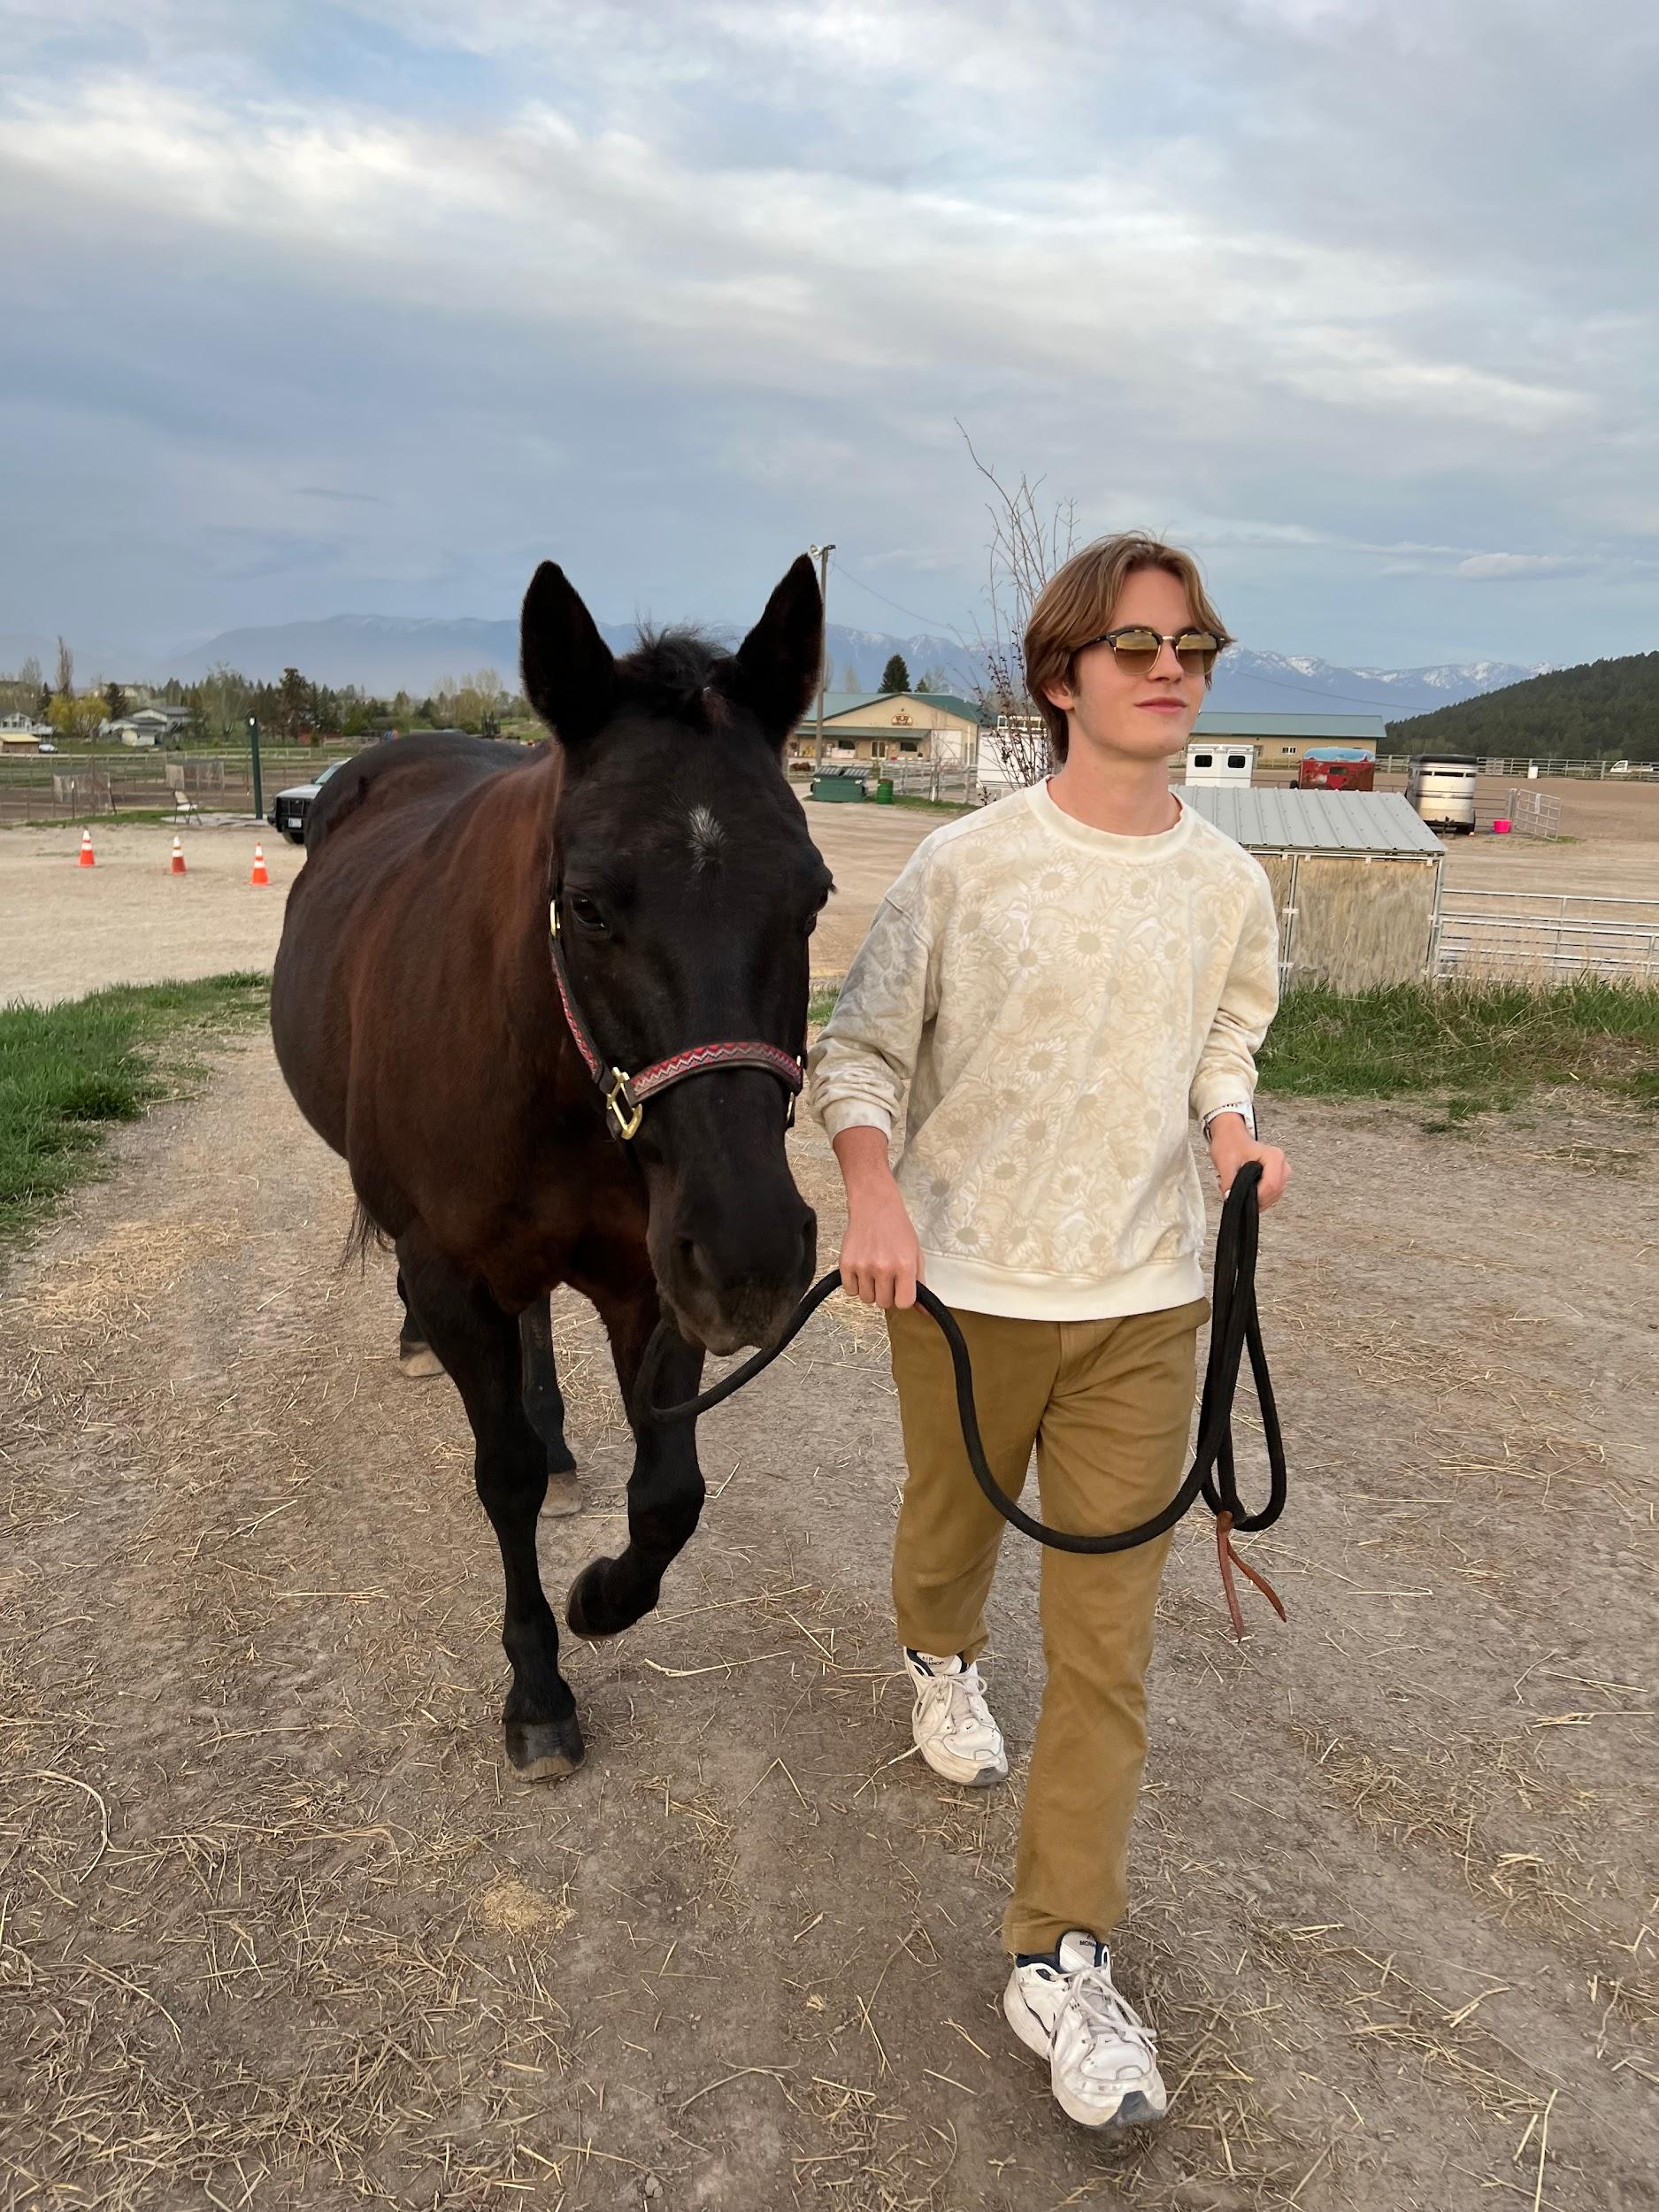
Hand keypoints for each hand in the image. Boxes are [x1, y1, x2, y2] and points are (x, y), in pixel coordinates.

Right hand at [839, 1184, 925, 1307]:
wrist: (874, 1207)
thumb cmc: (897, 1228)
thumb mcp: (915, 1254)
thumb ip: (920, 1284)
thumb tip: (924, 1311)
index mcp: (905, 1265)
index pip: (904, 1303)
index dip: (903, 1298)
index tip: (901, 1290)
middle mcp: (883, 1267)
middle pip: (884, 1303)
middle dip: (887, 1294)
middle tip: (887, 1277)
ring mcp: (863, 1266)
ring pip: (867, 1299)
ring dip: (871, 1290)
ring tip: (874, 1272)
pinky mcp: (845, 1264)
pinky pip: (850, 1291)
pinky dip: (856, 1285)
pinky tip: (862, 1271)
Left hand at [1207, 1118, 1289, 1209]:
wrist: (1231, 1138)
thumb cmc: (1231, 1144)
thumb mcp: (1225, 1162)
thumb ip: (1228, 1182)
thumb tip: (1230, 1198)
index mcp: (1274, 1157)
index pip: (1271, 1185)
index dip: (1256, 1196)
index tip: (1241, 1197)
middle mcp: (1282, 1165)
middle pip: (1274, 1192)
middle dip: (1255, 1198)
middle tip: (1237, 1191)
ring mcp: (1282, 1174)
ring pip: (1273, 1197)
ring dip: (1256, 1199)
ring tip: (1241, 1187)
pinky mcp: (1277, 1180)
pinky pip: (1271, 1197)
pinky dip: (1258, 1198)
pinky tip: (1247, 1189)